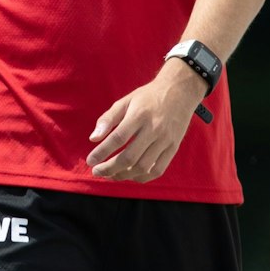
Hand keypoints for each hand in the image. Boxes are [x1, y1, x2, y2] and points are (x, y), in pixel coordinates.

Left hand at [86, 64, 202, 182]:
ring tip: (110, 175)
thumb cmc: (147, 97)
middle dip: (110, 168)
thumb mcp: (125, 101)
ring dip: (123, 175)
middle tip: (96, 171)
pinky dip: (142, 177)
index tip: (90, 161)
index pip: (117, 139)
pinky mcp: (174, 148)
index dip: (102, 152)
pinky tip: (130, 175)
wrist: (179, 92)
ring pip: (143, 166)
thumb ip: (108, 119)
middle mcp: (154, 130)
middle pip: (129, 157)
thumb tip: (93, 139)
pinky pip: (158, 169)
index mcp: (139, 116)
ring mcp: (166, 141)